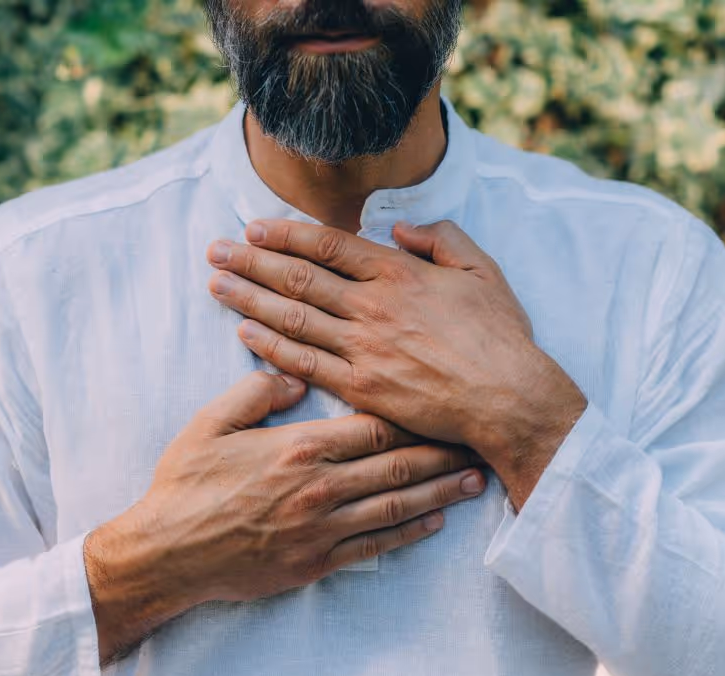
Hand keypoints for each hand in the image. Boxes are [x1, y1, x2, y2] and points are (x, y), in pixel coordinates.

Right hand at [98, 370, 487, 606]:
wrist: (166, 553)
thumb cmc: (185, 484)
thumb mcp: (210, 423)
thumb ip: (255, 392)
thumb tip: (295, 376)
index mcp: (299, 448)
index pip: (373, 426)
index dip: (413, 414)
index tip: (443, 403)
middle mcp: (320, 488)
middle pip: (397, 465)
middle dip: (442, 452)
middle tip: (480, 440)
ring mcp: (321, 529)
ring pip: (395, 507)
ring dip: (439, 493)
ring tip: (474, 481)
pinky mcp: (316, 563)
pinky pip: (374, 546)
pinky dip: (409, 533)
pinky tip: (435, 521)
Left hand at [204, 218, 586, 459]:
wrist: (509, 399)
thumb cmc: (500, 336)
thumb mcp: (481, 270)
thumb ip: (440, 238)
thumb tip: (399, 228)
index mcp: (399, 273)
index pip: (327, 244)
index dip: (285, 234)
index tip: (254, 228)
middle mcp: (373, 307)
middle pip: (298, 277)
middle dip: (251, 261)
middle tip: (215, 249)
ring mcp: (363, 349)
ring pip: (293, 317)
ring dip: (249, 298)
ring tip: (216, 284)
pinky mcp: (360, 388)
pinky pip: (304, 363)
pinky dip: (271, 346)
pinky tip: (245, 332)